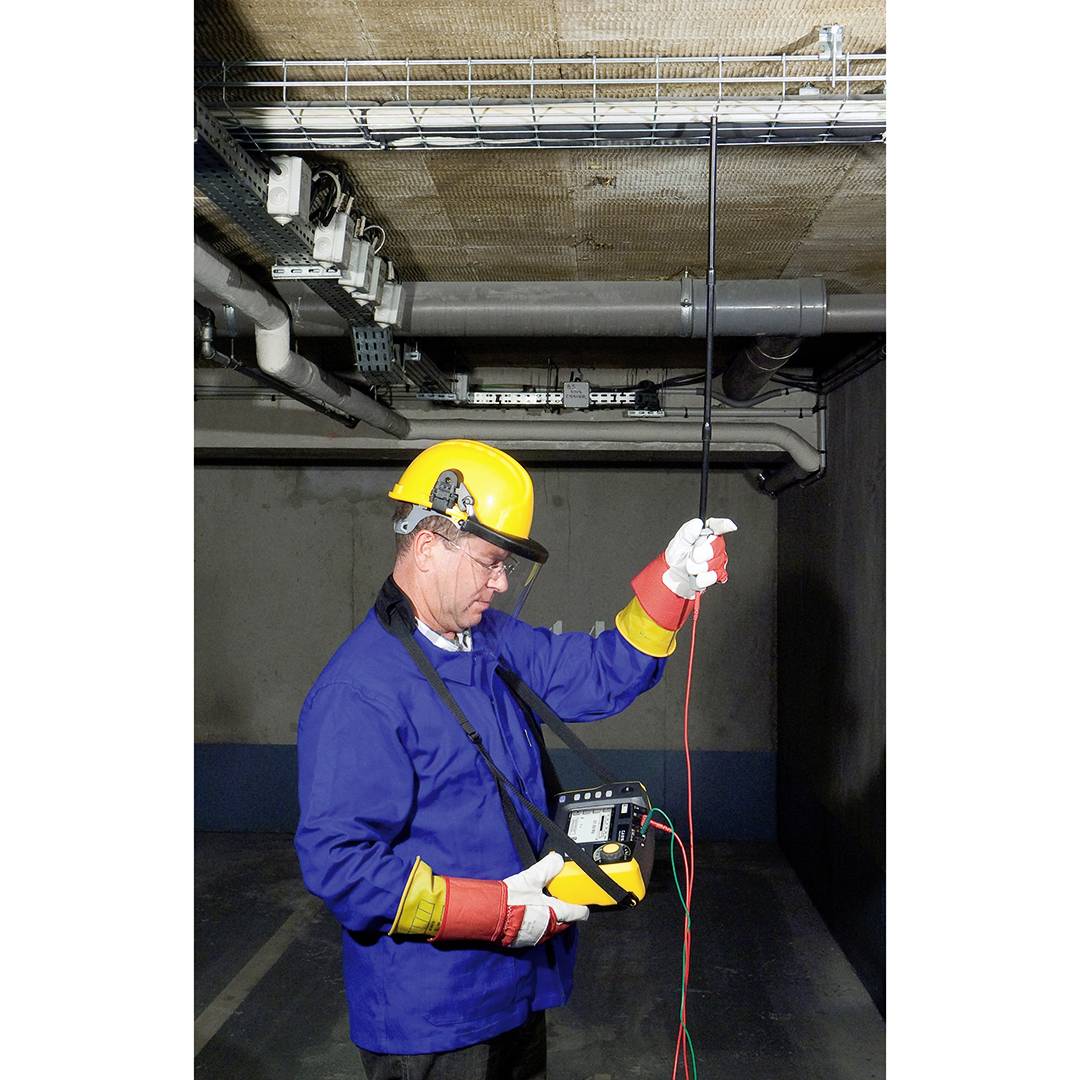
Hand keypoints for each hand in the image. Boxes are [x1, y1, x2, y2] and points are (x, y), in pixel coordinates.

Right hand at [431, 851, 588, 947]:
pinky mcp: (523, 942)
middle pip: (564, 922)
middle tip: (558, 901)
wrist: (490, 914)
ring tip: (541, 907)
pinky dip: (536, 925)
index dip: (581, 908)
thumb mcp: (531, 878)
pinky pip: (536, 934)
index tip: (584, 906)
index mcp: (555, 914)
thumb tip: (557, 859)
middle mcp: (548, 929)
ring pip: (550, 929)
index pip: (576, 913)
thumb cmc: (511, 900)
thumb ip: (547, 867)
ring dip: (549, 919)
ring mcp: (536, 937)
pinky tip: (527, 915)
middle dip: (563, 913)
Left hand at [625, 515, 737, 636]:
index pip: (717, 526)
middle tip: (693, 557)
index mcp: (704, 535)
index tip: (730, 525)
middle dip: (704, 552)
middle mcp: (713, 546)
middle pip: (717, 545)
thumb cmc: (676, 559)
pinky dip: (703, 578)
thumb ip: (687, 532)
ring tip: (690, 569)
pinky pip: (716, 575)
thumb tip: (697, 523)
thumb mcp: (678, 543)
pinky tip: (696, 577)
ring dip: (699, 568)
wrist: (674, 579)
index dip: (724, 525)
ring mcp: (717, 560)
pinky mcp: (718, 574)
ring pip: (716, 562)